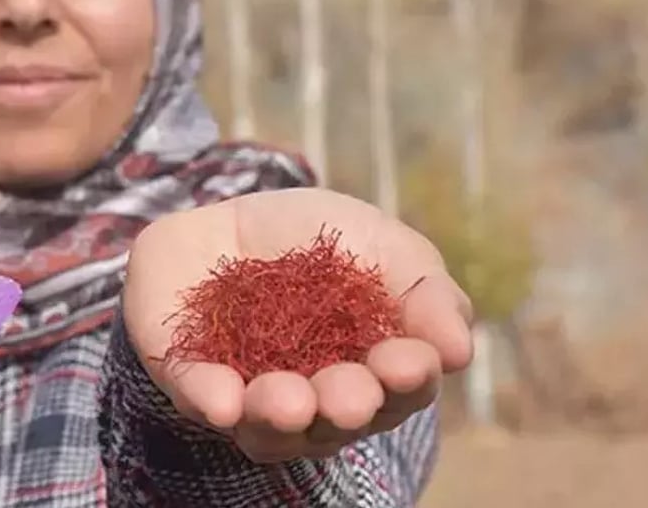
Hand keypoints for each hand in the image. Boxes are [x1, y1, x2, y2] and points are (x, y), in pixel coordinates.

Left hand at [124, 187, 473, 462]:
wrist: (225, 217)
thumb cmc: (319, 240)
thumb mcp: (383, 245)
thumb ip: (424, 288)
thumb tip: (458, 349)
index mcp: (372, 372)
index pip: (400, 391)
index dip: (408, 381)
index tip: (409, 361)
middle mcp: (315, 400)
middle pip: (336, 422)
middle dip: (346, 407)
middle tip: (350, 395)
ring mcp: (249, 394)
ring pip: (268, 430)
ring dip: (281, 416)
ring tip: (287, 400)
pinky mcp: (189, 377)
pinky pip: (197, 399)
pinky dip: (211, 401)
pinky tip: (222, 402)